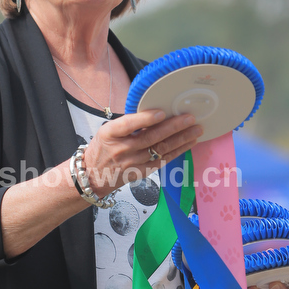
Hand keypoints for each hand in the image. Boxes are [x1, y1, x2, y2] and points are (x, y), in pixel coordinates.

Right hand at [83, 109, 202, 195]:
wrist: (93, 175)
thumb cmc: (102, 148)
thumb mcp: (107, 131)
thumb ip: (128, 123)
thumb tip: (156, 112)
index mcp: (111, 134)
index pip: (129, 125)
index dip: (146, 119)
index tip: (162, 112)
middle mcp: (122, 149)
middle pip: (151, 137)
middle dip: (173, 127)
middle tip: (190, 118)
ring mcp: (133, 162)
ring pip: (160, 149)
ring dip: (181, 139)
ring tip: (196, 130)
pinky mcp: (142, 172)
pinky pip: (163, 160)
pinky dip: (177, 151)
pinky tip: (188, 143)